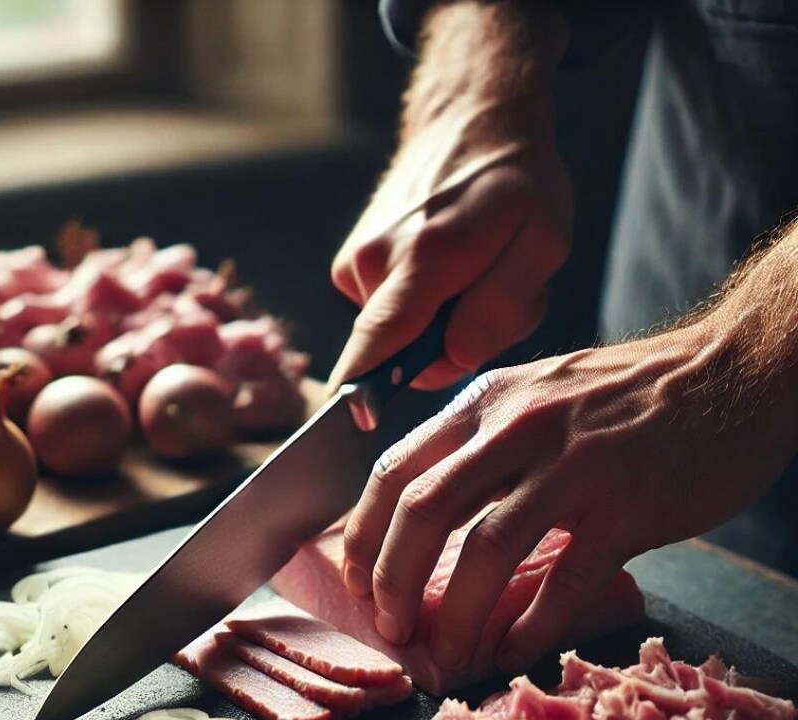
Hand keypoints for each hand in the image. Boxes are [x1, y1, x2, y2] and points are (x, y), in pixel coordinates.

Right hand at [328, 2, 571, 390]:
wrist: (469, 118)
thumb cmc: (515, 180)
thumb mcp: (544, 239)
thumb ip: (502, 305)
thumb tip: (451, 359)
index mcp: (425, 256)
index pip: (379, 343)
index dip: (368, 393)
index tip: (361, 424)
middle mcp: (376, 259)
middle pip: (400, 351)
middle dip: (446, 346)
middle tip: (489, 297)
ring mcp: (356, 261)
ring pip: (397, 333)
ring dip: (438, 323)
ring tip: (471, 273)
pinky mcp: (352, 264)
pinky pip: (388, 313)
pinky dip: (420, 306)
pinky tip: (446, 268)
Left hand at [341, 314, 797, 675]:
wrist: (733, 370)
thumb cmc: (628, 394)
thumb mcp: (536, 394)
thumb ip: (481, 444)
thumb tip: (427, 517)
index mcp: (485, 402)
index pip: (394, 470)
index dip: (363, 535)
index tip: (358, 581)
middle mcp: (517, 427)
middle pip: (423, 513)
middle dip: (392, 582)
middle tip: (391, 629)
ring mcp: (572, 465)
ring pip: (484, 551)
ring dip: (456, 616)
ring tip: (446, 656)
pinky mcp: (627, 506)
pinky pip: (562, 580)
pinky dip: (528, 626)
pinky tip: (510, 650)